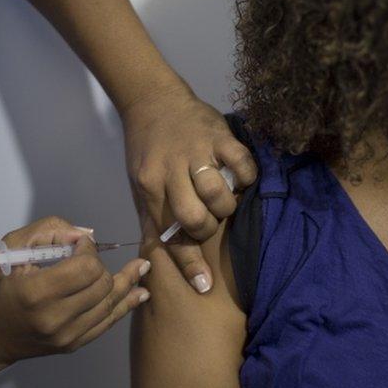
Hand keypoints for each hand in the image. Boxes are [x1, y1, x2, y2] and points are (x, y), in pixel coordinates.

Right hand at [0, 217, 149, 369]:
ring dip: (125, 282)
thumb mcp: (10, 247)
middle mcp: (54, 319)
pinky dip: (125, 305)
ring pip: (111, 304)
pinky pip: (107, 323)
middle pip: (102, 285)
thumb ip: (49, 230)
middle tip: (87, 257)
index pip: (86, 267)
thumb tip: (86, 235)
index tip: (77, 244)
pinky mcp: (73, 344)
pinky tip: (139, 293)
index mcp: (36, 293)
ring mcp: (66, 336)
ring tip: (142, 267)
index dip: (88, 250)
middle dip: (100, 265)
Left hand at [121, 85, 256, 293]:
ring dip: (227, 204)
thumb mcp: (141, 185)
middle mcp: (171, 170)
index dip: (188, 263)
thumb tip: (159, 260)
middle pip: (195, 217)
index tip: (204, 286)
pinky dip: (245, 176)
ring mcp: (196, 150)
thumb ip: (153, 218)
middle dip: (208, 228)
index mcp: (150, 186)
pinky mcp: (219, 134)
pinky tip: (240, 178)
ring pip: (218, 193)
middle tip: (211, 220)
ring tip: (225, 199)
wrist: (153, 101)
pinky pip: (241, 162)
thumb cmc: (147, 150)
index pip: (169, 233)